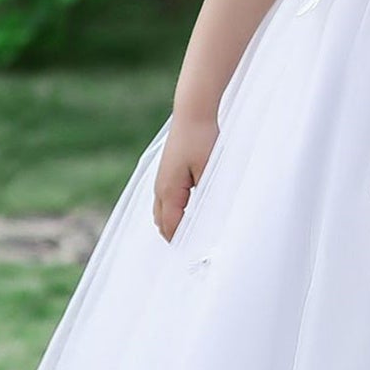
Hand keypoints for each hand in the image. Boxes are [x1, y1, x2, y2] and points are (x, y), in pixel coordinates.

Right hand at [154, 113, 218, 242]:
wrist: (192, 113)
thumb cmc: (201, 140)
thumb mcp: (209, 171)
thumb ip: (206, 197)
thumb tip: (205, 220)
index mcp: (169, 191)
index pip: (171, 227)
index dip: (181, 242)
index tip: (193, 256)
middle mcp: (160, 188)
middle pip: (162, 224)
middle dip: (174, 237)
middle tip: (191, 252)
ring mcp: (161, 180)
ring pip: (161, 213)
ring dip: (172, 225)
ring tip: (189, 238)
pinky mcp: (166, 173)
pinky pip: (165, 201)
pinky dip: (172, 212)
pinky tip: (186, 215)